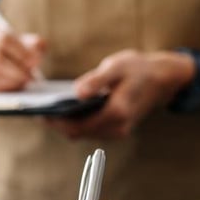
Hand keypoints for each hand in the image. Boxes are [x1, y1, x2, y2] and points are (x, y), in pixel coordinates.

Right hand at [0, 21, 45, 91]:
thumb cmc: (1, 50)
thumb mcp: (15, 41)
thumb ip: (31, 42)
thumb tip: (40, 45)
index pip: (2, 39)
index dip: (20, 51)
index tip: (34, 60)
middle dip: (16, 68)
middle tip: (31, 75)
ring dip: (11, 80)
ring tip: (25, 81)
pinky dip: (4, 88)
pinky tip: (15, 86)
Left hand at [45, 49, 193, 140]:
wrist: (163, 78)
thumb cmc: (138, 68)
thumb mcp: (118, 66)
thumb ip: (97, 80)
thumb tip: (77, 92)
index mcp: (116, 113)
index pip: (77, 126)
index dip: (56, 121)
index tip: (39, 112)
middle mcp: (117, 128)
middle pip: (76, 133)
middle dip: (56, 123)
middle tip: (37, 110)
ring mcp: (117, 131)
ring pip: (82, 133)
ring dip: (64, 124)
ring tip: (44, 109)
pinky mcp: (115, 129)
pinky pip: (89, 129)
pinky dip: (75, 122)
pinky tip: (62, 110)